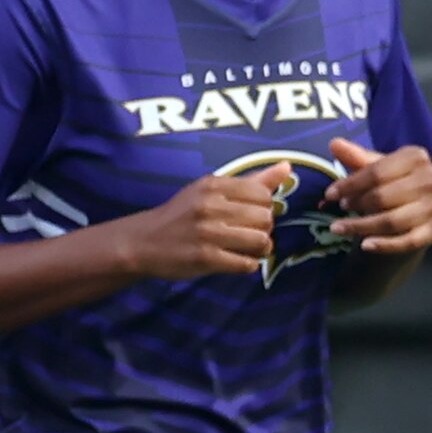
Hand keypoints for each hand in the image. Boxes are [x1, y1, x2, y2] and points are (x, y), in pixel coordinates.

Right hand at [123, 165, 293, 282]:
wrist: (143, 242)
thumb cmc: (183, 214)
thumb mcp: (210, 190)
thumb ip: (250, 181)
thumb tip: (288, 167)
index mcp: (213, 185)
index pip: (263, 195)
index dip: (264, 208)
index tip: (251, 215)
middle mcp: (210, 206)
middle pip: (266, 218)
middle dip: (264, 229)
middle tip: (250, 234)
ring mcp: (207, 233)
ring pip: (261, 241)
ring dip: (260, 249)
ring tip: (247, 249)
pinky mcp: (205, 259)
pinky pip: (247, 264)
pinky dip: (248, 265)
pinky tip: (237, 260)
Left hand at [320, 136, 431, 259]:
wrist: (420, 205)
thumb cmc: (394, 182)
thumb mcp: (376, 167)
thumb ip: (356, 156)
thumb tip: (334, 144)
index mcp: (417, 157)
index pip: (377, 172)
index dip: (350, 184)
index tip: (330, 194)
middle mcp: (431, 180)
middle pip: (384, 196)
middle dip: (357, 204)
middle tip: (340, 209)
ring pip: (392, 221)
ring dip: (362, 227)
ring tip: (340, 228)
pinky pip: (408, 241)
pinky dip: (385, 245)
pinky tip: (365, 245)